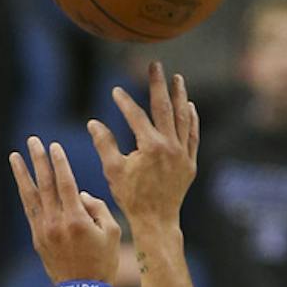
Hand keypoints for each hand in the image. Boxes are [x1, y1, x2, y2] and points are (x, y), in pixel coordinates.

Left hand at [9, 133, 123, 286]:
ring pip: (31, 196)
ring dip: (22, 174)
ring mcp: (43, 231)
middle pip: (45, 184)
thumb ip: (98, 208)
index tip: (54, 146)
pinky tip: (21, 181)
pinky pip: (29, 210)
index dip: (59, 163)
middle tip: (32, 140)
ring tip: (15, 156)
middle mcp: (56, 223)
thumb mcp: (111, 233)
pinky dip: (25, 194)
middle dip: (38, 160)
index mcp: (76, 220)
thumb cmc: (102, 262)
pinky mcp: (37, 238)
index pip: (65, 183)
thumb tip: (80, 194)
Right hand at [90, 62, 198, 236]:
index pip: (136, 116)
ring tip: (177, 78)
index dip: (124, 102)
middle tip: (155, 66)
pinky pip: (193, 135)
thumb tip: (93, 122)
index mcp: (150, 146)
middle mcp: (170, 146)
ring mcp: (183, 153)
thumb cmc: (131, 198)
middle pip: (164, 108)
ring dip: (180, 96)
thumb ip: (104, 144)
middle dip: (158, 85)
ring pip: (183, 118)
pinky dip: (191, 120)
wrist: (156, 220)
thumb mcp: (113, 170)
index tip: (115, 91)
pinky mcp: (190, 162)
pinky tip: (189, 107)